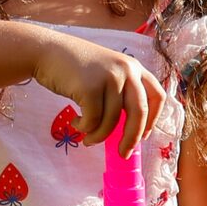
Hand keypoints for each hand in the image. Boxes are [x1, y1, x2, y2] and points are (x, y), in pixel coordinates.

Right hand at [30, 31, 167, 154]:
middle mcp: (127, 70)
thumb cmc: (78, 68)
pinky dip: (84, 128)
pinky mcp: (90, 87)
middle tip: (123, 153)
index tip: (143, 137)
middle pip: (140, 112)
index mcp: (135, 68)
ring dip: (99, 136)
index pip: (157, 96)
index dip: (153, 120)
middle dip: (132, 138)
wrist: (49, 51)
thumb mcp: (107, 74)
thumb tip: (128, 132)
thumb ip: (121, 94)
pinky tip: (75, 122)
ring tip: (87, 137)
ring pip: (112, 120)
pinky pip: (93, 120)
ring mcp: (109, 77)